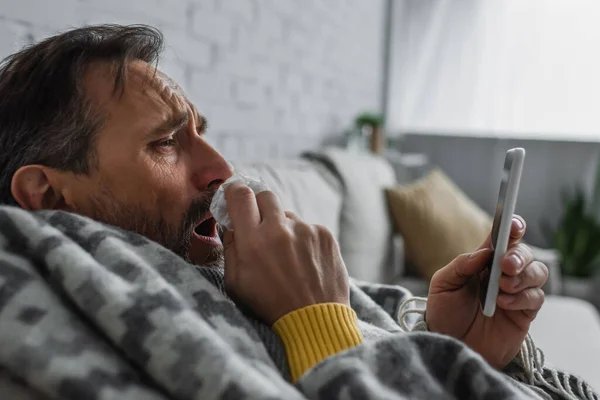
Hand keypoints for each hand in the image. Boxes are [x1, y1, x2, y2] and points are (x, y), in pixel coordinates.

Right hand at [221, 181, 349, 325]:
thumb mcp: (236, 283)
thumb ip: (230, 248)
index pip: (240, 196)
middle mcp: (279, 229)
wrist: (314, 321)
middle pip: (265, 195)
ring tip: (288, 258)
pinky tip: (305, 262)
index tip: (234, 195)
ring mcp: (305, 230)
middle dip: (259, 206)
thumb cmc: (270, 305)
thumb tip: (232, 224)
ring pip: (288, 215)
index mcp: (253, 241)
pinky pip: (308, 227)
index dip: (235, 191)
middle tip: (260, 226)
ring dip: (284, 229)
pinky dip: (304, 240)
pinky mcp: (325, 234)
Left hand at [425, 216, 548, 368]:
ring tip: (503, 285)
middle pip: (524, 253)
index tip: (513, 224)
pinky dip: (521, 297)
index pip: (502, 239)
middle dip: (518, 255)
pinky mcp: (525, 313)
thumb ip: (461, 265)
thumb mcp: (443, 285)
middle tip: (505, 265)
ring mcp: (516, 292)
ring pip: (537, 272)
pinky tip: (503, 302)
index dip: (512, 228)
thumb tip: (484, 252)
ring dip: (523, 275)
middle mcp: (503, 273)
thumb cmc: (445, 313)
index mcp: (483, 261)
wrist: (449, 346)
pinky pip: (535, 298)